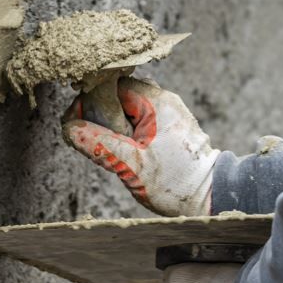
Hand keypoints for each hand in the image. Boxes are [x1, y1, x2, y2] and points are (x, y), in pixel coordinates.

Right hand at [62, 77, 219, 216]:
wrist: (212, 196)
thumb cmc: (175, 181)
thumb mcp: (130, 164)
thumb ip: (98, 144)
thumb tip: (70, 129)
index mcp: (156, 102)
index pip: (113, 86)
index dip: (91, 101)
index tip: (79, 121)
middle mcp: (164, 101)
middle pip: (119, 95)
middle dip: (101, 115)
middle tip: (91, 138)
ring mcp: (169, 113)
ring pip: (129, 109)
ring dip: (114, 125)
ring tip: (109, 147)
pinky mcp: (170, 127)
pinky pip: (140, 120)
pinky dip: (127, 132)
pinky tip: (124, 151)